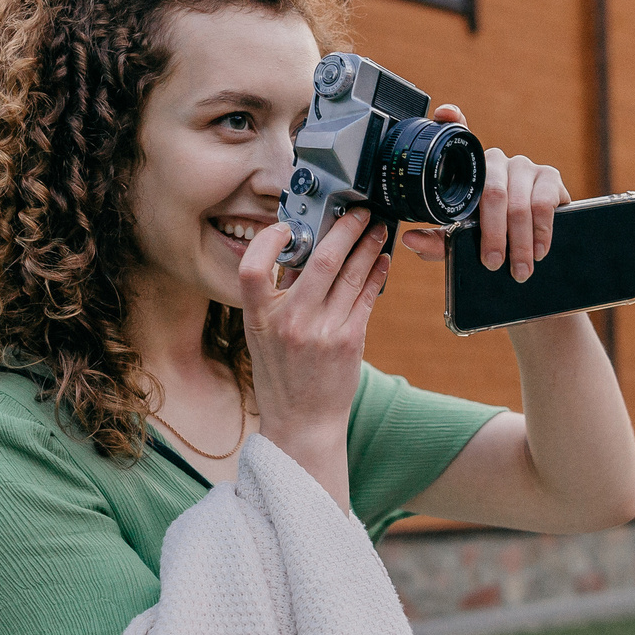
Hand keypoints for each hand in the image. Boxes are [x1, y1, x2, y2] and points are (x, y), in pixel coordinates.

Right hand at [234, 203, 392, 508]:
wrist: (302, 423)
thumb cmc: (281, 376)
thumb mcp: (262, 337)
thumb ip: (276, 299)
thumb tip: (300, 253)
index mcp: (259, 319)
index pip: (253, 268)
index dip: (268, 240)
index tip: (286, 225)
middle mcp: (290, 322)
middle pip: (322, 260)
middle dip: (345, 228)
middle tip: (358, 211)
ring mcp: (322, 331)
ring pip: (352, 274)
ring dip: (368, 245)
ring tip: (377, 229)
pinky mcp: (350, 341)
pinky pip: (367, 296)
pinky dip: (376, 273)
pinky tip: (381, 260)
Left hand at [399, 103, 569, 281]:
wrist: (532, 246)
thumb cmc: (491, 236)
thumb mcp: (461, 241)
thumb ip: (436, 242)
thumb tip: (410, 240)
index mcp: (469, 170)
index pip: (460, 136)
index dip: (452, 120)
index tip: (444, 114)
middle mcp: (496, 161)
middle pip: (492, 193)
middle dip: (493, 234)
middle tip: (492, 262)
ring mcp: (523, 166)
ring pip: (518, 204)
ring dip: (518, 242)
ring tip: (517, 268)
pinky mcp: (550, 176)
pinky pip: (544, 202)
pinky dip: (541, 231)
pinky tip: (537, 249)